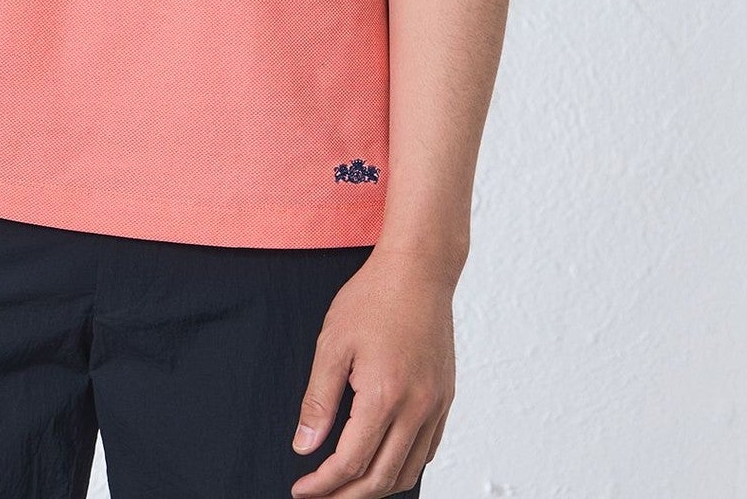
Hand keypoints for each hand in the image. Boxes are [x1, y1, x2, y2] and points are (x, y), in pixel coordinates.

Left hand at [288, 247, 455, 497]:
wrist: (419, 270)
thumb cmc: (373, 298)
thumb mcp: (332, 343)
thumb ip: (318, 401)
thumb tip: (304, 448)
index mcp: (384, 395)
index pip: (351, 462)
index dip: (323, 484)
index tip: (302, 490)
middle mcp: (416, 408)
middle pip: (381, 479)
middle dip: (346, 496)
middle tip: (319, 495)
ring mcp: (436, 405)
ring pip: (408, 472)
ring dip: (376, 487)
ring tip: (347, 484)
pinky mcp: (445, 398)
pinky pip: (427, 450)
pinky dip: (403, 466)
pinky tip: (381, 459)